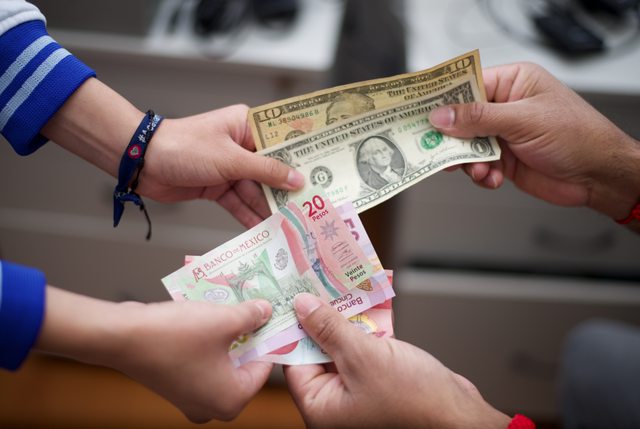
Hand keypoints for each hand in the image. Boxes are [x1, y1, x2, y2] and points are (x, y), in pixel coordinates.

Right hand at [36, 287, 273, 422]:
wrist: (121, 337)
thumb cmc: (175, 335)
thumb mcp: (225, 320)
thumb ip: (252, 316)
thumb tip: (265, 311)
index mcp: (232, 400)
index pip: (265, 366)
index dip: (269, 337)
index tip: (273, 316)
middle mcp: (212, 406)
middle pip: (243, 364)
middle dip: (248, 334)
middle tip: (255, 307)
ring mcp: (191, 397)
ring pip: (222, 360)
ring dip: (227, 333)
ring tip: (234, 306)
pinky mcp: (175, 384)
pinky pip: (203, 361)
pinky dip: (208, 340)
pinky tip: (209, 314)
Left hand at [42, 79, 303, 228]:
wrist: (143, 163)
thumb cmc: (186, 148)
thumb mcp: (231, 159)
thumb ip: (266, 172)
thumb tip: (297, 180)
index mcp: (247, 126)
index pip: (282, 142)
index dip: (302, 159)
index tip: (324, 173)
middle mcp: (242, 146)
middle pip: (272, 171)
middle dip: (287, 191)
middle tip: (310, 208)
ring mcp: (230, 168)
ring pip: (256, 191)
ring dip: (269, 208)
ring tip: (292, 226)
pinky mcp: (218, 187)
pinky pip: (239, 203)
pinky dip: (249, 216)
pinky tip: (266, 230)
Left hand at [284, 293, 508, 428]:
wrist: (461, 418)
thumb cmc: (414, 400)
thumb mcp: (363, 357)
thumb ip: (329, 329)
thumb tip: (302, 306)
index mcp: (322, 406)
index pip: (295, 361)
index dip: (293, 327)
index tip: (293, 295)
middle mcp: (336, 401)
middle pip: (318, 350)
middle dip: (322, 316)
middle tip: (317, 282)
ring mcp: (359, 390)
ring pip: (343, 345)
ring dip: (346, 316)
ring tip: (340, 282)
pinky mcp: (379, 379)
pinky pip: (365, 348)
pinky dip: (368, 326)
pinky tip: (369, 299)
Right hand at [428, 62, 639, 221]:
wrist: (598, 176)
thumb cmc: (577, 136)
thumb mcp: (524, 120)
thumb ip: (479, 117)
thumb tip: (443, 115)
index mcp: (513, 82)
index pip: (467, 84)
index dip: (443, 97)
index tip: (420, 109)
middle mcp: (505, 106)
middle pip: (461, 117)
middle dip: (452, 136)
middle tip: (436, 147)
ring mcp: (503, 134)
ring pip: (465, 145)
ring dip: (468, 161)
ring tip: (479, 170)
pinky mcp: (503, 160)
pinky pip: (477, 166)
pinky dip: (480, 175)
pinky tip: (492, 179)